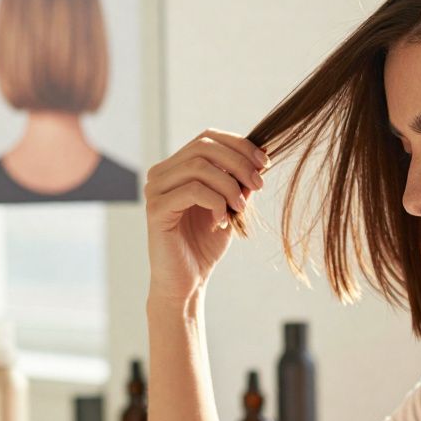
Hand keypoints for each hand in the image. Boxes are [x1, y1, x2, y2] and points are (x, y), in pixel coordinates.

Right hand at [144, 128, 267, 301]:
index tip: (265, 163)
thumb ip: (239, 181)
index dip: (239, 145)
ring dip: (229, 184)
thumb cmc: (205, 245)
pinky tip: (222, 221)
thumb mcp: (230, 206)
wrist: (186, 282)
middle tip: (259, 185)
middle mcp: (161, 174)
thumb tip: (260, 156)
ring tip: (241, 208)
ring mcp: (155, 190)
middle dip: (238, 162)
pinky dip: (215, 201)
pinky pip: (192, 190)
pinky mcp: (156, 209)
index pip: (207, 138)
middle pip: (203, 147)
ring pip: (199, 166)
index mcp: (177, 167)